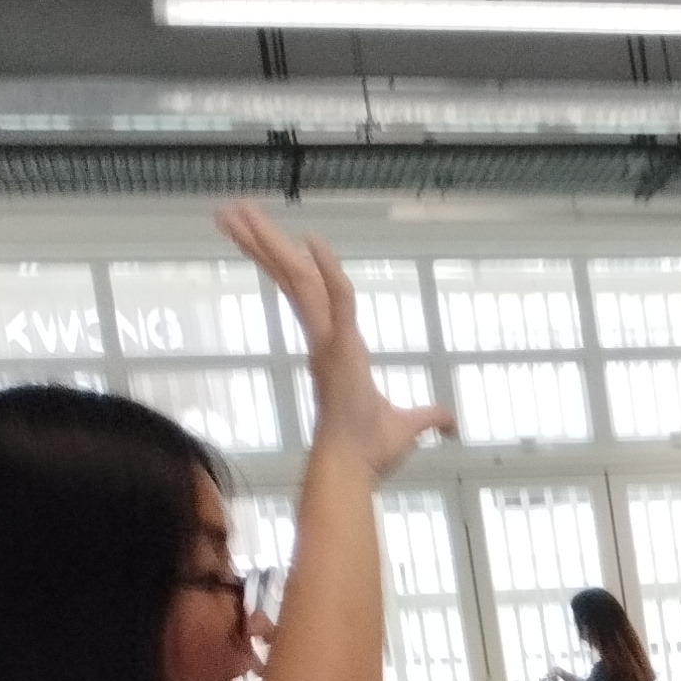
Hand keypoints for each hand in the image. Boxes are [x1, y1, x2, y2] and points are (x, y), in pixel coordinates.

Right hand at [218, 205, 447, 478]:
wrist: (355, 470)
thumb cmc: (370, 453)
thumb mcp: (409, 427)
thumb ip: (429, 418)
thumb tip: (449, 423)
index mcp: (335, 348)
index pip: (306, 294)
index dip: (287, 264)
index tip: (269, 239)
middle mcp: (324, 339)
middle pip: (291, 278)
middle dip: (262, 242)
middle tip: (231, 211)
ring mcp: (326, 342)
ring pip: (299, 280)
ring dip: (271, 243)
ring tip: (236, 211)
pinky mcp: (339, 350)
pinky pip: (338, 301)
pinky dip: (329, 272)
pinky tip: (313, 241)